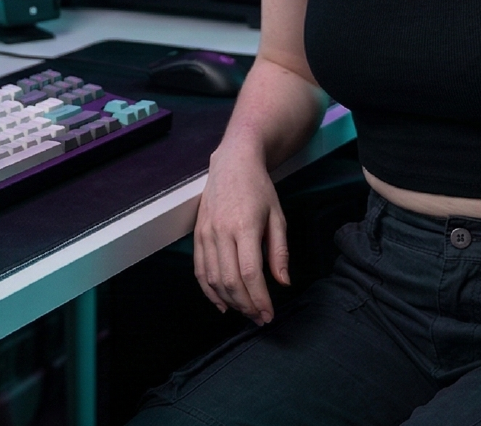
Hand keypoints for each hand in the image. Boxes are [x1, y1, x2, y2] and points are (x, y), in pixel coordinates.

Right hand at [192, 146, 289, 323]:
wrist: (232, 163)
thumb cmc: (259, 189)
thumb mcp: (278, 216)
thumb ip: (279, 251)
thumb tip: (283, 283)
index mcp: (244, 227)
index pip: (250, 273)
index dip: (259, 299)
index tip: (269, 314)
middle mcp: (221, 232)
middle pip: (230, 281)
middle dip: (246, 305)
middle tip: (259, 318)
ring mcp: (205, 234)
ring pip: (212, 279)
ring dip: (229, 301)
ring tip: (245, 312)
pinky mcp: (197, 235)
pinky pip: (199, 270)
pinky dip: (208, 291)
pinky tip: (221, 303)